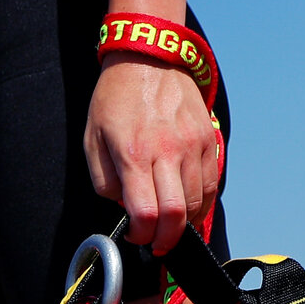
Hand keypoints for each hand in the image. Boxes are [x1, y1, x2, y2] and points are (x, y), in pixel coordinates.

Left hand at [83, 57, 219, 254]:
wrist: (148, 59)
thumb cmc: (115, 100)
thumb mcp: (92, 140)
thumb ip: (105, 180)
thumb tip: (124, 207)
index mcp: (134, 154)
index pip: (146, 212)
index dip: (142, 235)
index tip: (137, 236)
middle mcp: (168, 151)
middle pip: (176, 214)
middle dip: (167, 240)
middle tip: (158, 245)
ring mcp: (193, 145)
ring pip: (198, 201)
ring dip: (185, 222)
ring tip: (171, 226)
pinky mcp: (209, 139)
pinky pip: (212, 182)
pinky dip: (202, 202)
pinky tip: (189, 207)